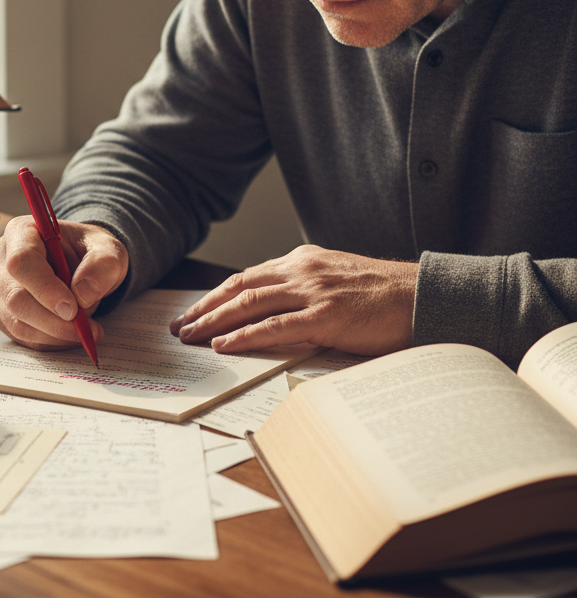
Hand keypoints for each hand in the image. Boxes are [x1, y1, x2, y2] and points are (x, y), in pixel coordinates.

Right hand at [0, 218, 128, 350]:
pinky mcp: (0, 312)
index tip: (72, 308)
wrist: (80, 264)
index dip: (45, 288)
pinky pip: (20, 337)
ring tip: (84, 329)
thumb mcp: (108, 250)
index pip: (21, 261)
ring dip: (54, 334)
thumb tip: (82, 294)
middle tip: (86, 327)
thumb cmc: (89, 252)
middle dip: (53, 321)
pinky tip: (69, 333)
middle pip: (15, 297)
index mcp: (21, 232)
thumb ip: (102, 265)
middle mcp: (0, 258)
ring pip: (17, 322)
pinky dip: (49, 341)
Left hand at [169, 245, 416, 355]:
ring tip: (191, 337)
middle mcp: (301, 270)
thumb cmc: (384, 295)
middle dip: (204, 308)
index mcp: (302, 260)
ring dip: (214, 322)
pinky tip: (225, 345)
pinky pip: (276, 327)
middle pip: (239, 288)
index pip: (247, 277)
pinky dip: (245, 336)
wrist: (425, 295)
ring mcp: (313, 292)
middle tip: (180, 327)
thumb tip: (274, 312)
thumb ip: (305, 289)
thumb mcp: (336, 280)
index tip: (194, 311)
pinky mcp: (327, 316)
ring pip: (249, 304)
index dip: (216, 295)